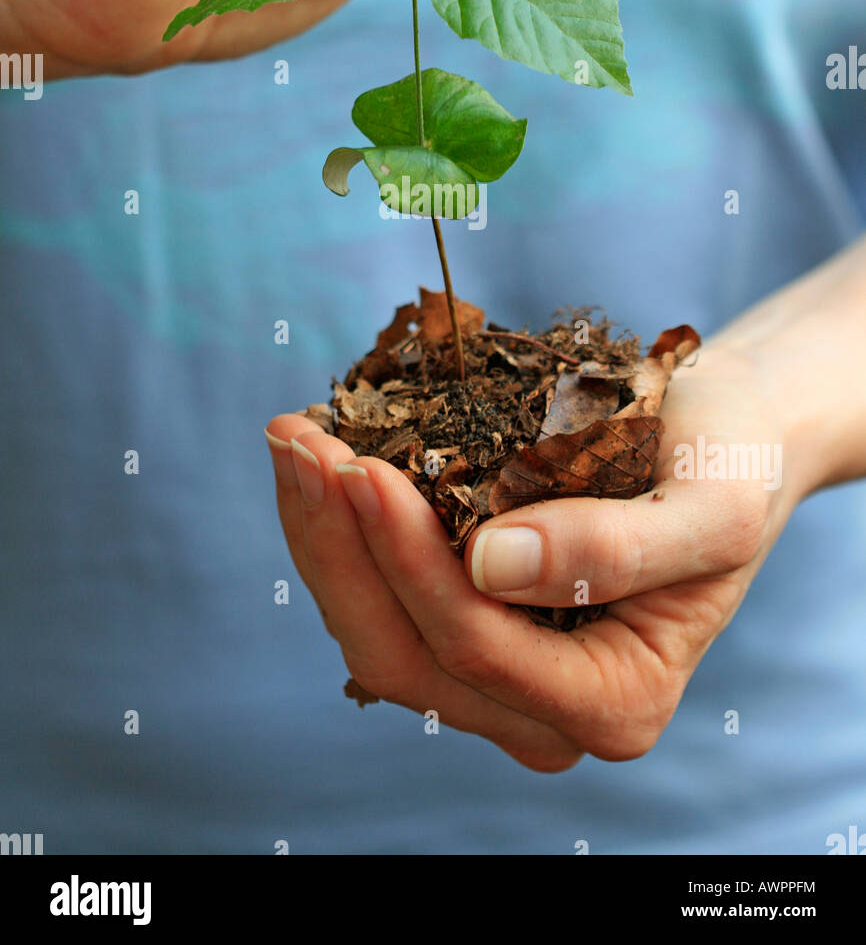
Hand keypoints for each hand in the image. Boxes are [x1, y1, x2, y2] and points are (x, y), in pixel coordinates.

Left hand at [266, 342, 811, 771]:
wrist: (725, 442)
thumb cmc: (732, 467)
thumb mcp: (709, 504)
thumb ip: (615, 552)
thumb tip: (487, 564)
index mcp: (614, 701)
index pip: (477, 647)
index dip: (406, 561)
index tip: (359, 466)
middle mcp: (544, 710)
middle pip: (403, 653)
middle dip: (337, 547)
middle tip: (299, 442)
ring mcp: (497, 671)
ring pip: (375, 628)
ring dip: (323, 533)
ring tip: (295, 438)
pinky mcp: (464, 621)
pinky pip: (382, 592)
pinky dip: (343, 526)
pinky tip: (321, 458)